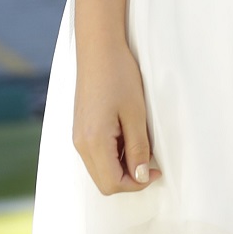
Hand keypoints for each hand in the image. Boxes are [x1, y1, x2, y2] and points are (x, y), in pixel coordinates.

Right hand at [72, 43, 160, 193]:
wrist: (99, 50)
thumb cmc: (119, 76)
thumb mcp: (136, 113)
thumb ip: (138, 148)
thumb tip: (140, 177)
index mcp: (93, 141)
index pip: (112, 184)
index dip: (136, 183)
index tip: (155, 169)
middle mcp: (80, 144)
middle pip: (104, 182)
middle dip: (129, 178)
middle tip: (149, 160)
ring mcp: (78, 137)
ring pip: (99, 170)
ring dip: (121, 167)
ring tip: (139, 144)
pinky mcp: (80, 130)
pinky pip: (96, 156)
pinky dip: (113, 156)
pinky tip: (127, 136)